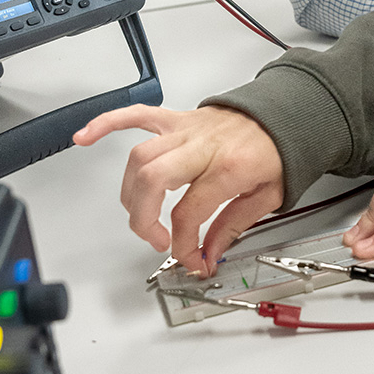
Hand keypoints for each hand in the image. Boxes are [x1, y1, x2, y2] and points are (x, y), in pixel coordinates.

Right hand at [74, 103, 283, 273]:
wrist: (287, 113)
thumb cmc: (280, 150)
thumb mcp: (268, 197)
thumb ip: (233, 227)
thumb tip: (207, 255)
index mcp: (230, 167)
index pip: (189, 212)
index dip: (183, 245)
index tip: (189, 259)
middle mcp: (203, 146)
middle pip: (153, 180)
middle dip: (143, 218)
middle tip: (156, 239)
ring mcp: (187, 129)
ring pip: (140, 156)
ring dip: (130, 191)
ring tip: (139, 214)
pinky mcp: (178, 119)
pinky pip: (137, 114)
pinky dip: (107, 123)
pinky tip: (85, 137)